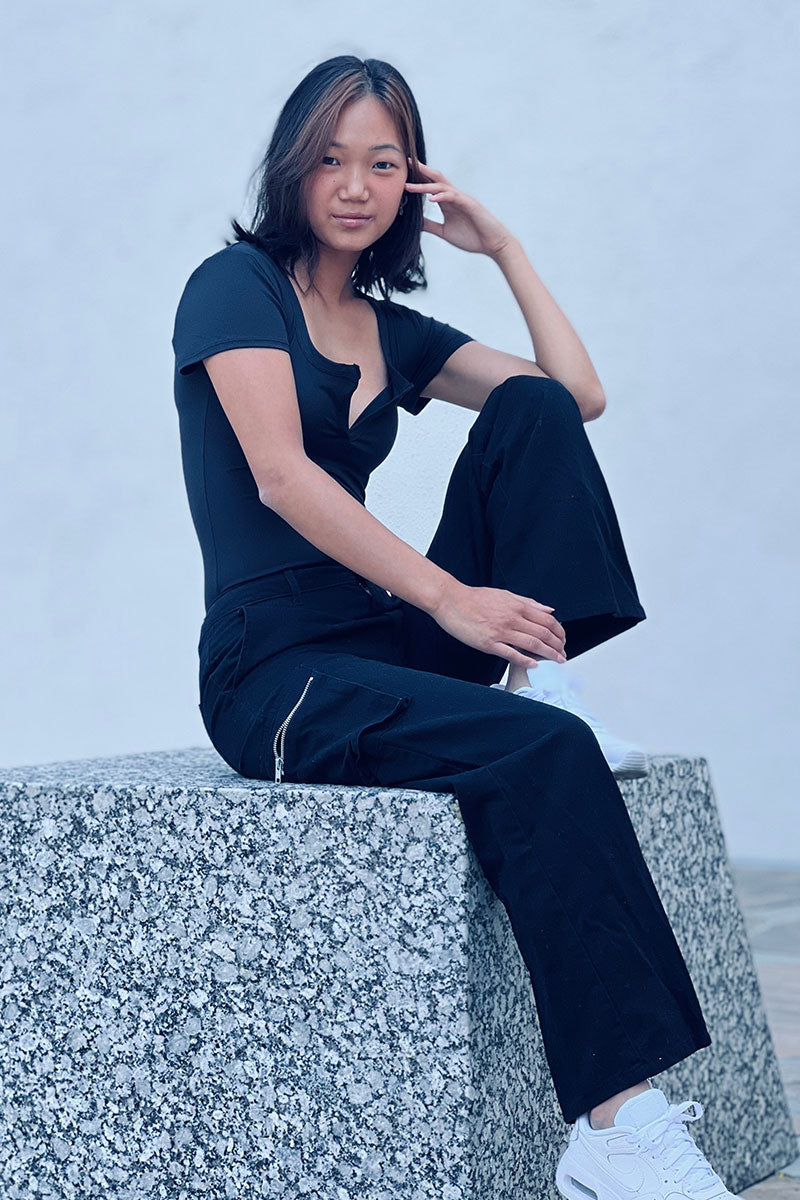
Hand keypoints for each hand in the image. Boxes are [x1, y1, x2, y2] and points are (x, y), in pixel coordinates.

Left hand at [404, 156, 514, 257]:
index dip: (417, 178)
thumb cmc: (472, 238)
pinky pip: (454, 197)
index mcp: (447, 202)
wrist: (493, 244)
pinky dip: (442, 197)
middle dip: (421, 170)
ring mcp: (462, 199)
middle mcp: (454, 196)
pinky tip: (431, 198)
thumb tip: (415, 222)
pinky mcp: (470, 205)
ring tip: (410, 186)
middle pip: (435, 178)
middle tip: (405, 163)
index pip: (430, 185)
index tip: (402, 174)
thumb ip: (430, 225)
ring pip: (442, 186)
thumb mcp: (444, 232)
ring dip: (425, 185)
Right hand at [430, 580, 566, 668]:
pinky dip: (526, 660)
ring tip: (557, 661)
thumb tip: (549, 610)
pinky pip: (511, 654)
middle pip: (544, 634)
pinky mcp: (488, 643)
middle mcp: (512, 618)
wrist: (450, 600)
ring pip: (532, 644)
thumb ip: (528, 603)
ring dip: (548, 654)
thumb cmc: (475, 598)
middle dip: (558, 645)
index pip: (547, 621)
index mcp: (517, 606)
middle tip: (563, 654)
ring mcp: (501, 632)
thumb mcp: (504, 594)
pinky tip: (535, 665)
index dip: (559, 632)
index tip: (563, 640)